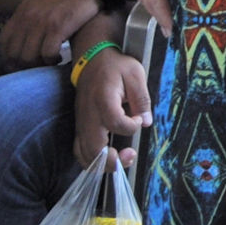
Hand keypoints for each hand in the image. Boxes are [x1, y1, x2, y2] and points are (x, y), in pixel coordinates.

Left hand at [0, 0, 100, 65]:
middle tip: (36, 65)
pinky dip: (52, 60)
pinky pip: (47, 54)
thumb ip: (29, 17)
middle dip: (23, 64)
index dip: (9, 55)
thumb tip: (23, 38)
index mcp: (22, 11)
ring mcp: (42, 23)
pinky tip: (59, 57)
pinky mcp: (58, 28)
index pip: (3, 41)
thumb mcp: (41, 1)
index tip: (19, 61)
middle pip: (14, 53)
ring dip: (39, 64)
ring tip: (49, 61)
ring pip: (28, 57)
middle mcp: (28, 18)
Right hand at [74, 51, 152, 169]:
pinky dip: (91, 161)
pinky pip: (79, 150)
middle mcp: (89, 115)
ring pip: (84, 154)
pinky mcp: (80, 126)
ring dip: (101, 164)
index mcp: (103, 99)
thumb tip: (146, 122)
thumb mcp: (135, 74)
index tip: (139, 119)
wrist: (92, 60)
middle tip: (130, 155)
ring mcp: (82, 123)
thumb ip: (141, 98)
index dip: (131, 126)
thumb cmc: (116, 66)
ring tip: (120, 160)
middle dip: (112, 160)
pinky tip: (106, 160)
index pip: (115, 122)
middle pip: (94, 147)